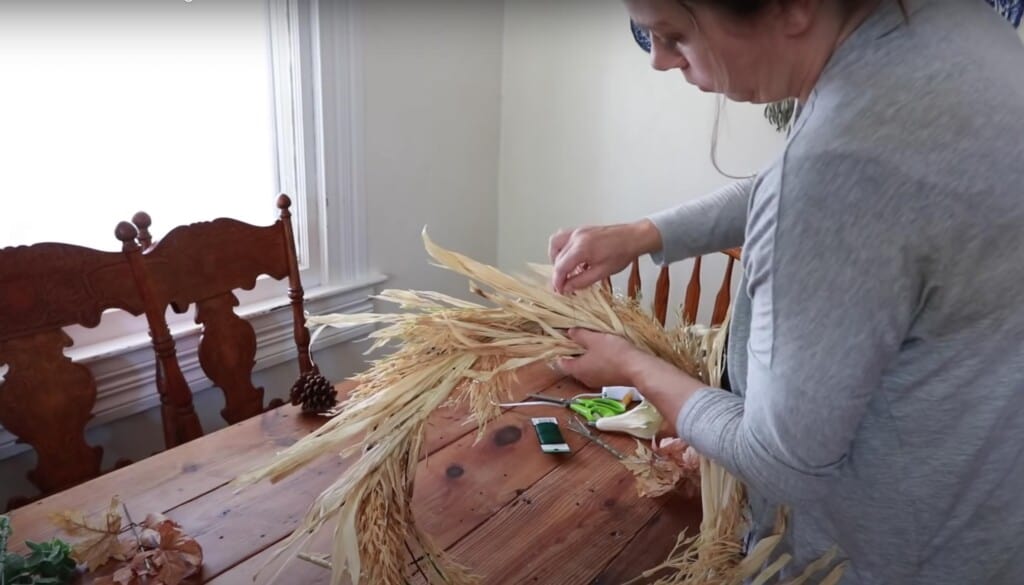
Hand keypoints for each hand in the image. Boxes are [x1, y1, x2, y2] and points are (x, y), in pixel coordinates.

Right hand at [548, 220, 662, 293]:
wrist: (633, 237)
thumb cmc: (621, 254)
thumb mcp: (602, 272)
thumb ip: (582, 281)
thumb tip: (566, 288)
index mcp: (581, 248)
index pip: (561, 267)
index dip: (558, 281)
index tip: (560, 291)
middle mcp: (576, 237)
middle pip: (557, 257)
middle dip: (558, 272)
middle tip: (564, 284)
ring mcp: (577, 231)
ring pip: (555, 243)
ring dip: (556, 258)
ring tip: (565, 270)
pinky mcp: (580, 229)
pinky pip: (563, 237)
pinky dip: (561, 248)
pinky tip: (571, 259)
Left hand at [556, 328, 649, 388]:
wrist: (638, 368)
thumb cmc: (614, 354)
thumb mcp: (594, 339)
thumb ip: (580, 335)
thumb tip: (570, 332)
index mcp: (577, 370)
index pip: (560, 363)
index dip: (560, 351)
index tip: (563, 340)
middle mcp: (585, 378)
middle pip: (574, 365)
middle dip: (575, 352)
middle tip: (578, 338)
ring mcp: (598, 381)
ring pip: (587, 367)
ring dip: (589, 356)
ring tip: (593, 341)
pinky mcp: (609, 380)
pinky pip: (599, 369)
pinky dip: (599, 360)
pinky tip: (606, 350)